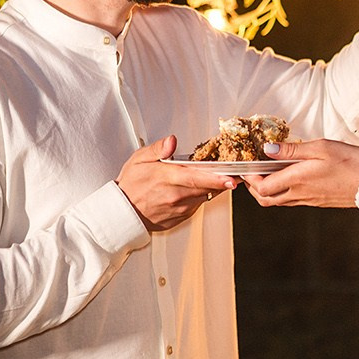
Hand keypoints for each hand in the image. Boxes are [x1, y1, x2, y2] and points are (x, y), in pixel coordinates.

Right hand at [116, 136, 234, 231]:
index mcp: (167, 178)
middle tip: (234, 173)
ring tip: (216, 177)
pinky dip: (200, 196)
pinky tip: (196, 188)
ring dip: (212, 187)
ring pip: (204, 196)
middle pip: (206, 187)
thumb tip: (171, 141)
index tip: (232, 178)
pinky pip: (197, 205)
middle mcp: (175, 195)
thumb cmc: (131, 185)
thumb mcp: (139, 159)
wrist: (123, 213)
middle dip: (222, 181)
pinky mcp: (181, 217)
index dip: (216, 178)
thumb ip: (157, 149)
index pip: (197, 178)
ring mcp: (179, 209)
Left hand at [240, 138, 358, 207]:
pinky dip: (282, 191)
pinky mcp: (316, 201)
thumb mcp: (321, 148)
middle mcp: (299, 193)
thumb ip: (293, 150)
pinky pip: (291, 200)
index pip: (262, 187)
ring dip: (267, 190)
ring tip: (267, 173)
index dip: (250, 179)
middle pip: (265, 200)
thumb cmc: (350, 163)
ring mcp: (307, 200)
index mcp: (297, 180)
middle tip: (252, 173)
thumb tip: (268, 150)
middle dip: (254, 188)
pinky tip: (288, 177)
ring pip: (277, 201)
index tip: (247, 167)